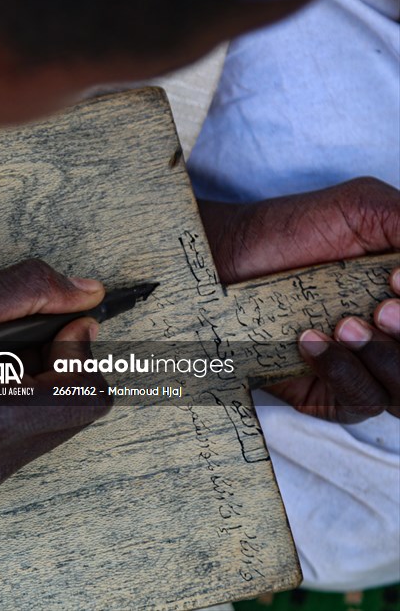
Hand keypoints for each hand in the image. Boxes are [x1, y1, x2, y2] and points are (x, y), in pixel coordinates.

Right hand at [0, 259, 111, 492]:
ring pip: (54, 423)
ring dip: (40, 378)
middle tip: (18, 326)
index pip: (87, 399)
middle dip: (63, 361)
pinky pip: (24, 433)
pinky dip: (18, 396)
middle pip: (76, 412)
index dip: (84, 349)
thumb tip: (87, 292)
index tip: (60, 317)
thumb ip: (24, 290)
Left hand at [198, 177, 399, 421]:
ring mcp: (374, 369)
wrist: (229, 256)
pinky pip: (363, 402)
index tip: (398, 279)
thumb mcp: (368, 209)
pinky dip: (344, 371)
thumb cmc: (298, 230)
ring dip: (387, 358)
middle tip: (383, 308)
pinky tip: (311, 341)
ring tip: (345, 324)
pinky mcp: (335, 394)